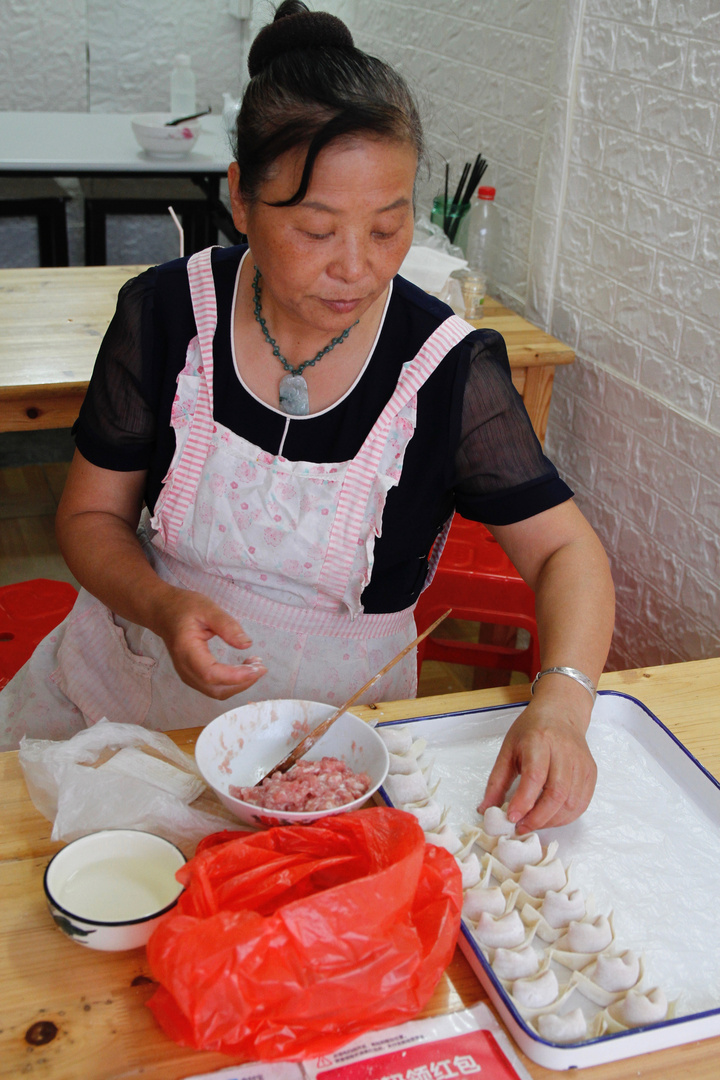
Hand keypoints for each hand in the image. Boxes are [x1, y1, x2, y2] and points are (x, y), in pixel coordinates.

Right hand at [154, 587, 266, 699]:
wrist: (164, 612)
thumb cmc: (184, 608)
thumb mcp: (207, 608)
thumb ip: (227, 625)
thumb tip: (247, 644)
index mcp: (186, 650)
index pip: (211, 673)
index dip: (235, 676)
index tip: (257, 668)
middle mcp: (185, 668)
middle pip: (215, 689)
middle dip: (242, 683)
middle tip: (261, 667)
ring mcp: (188, 675)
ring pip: (216, 692)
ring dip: (239, 683)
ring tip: (256, 665)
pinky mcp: (194, 676)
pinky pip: (214, 686)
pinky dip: (232, 682)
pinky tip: (244, 667)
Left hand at [477, 694, 596, 831]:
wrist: (561, 713)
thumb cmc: (532, 730)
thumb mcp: (508, 749)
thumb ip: (496, 781)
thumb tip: (485, 810)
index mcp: (540, 741)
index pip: (535, 776)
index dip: (524, 801)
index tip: (511, 818)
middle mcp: (564, 751)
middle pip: (557, 793)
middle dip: (538, 818)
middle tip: (521, 827)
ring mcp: (581, 763)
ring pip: (571, 803)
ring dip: (552, 821)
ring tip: (533, 823)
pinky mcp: (590, 772)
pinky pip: (582, 803)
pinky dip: (565, 817)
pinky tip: (550, 817)